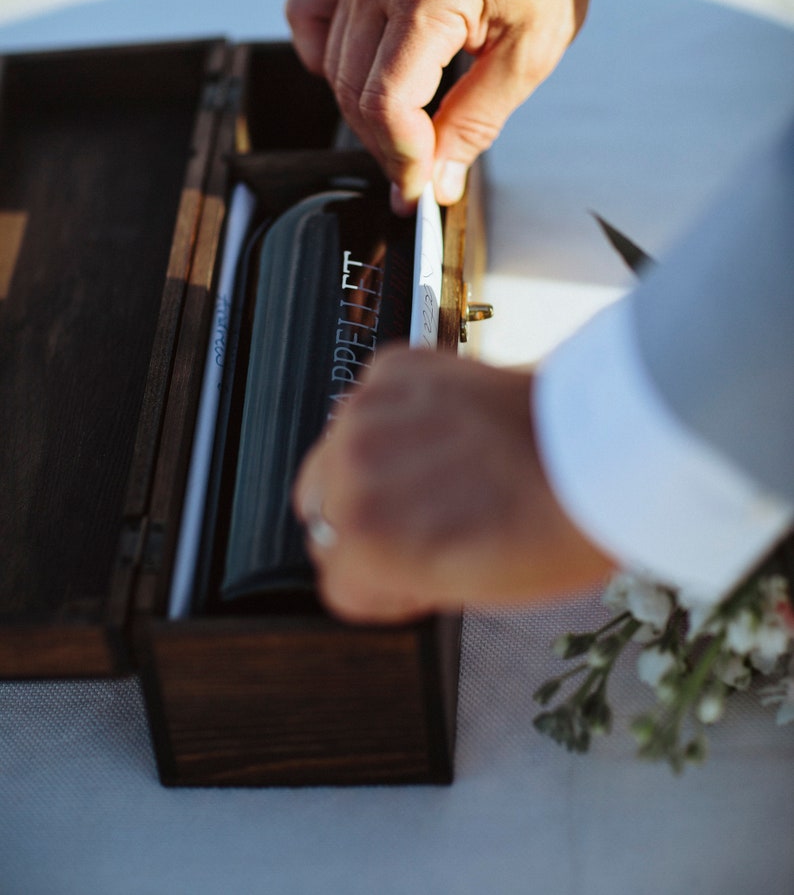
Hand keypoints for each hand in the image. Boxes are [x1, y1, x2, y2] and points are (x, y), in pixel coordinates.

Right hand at [286, 0, 602, 211]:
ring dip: (365, 112)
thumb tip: (437, 183)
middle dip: (387, 146)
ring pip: (333, 68)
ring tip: (409, 128)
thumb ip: (477, 123)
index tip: (420, 187)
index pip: (386, 101)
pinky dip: (323, 57)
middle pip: (354, 93)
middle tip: (421, 171)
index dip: (401, 156)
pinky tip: (362, 74)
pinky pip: (308, 16)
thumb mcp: (531, 56)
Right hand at [292, 347, 612, 622]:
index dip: (386, 586)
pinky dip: (399, 415)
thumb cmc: (551, 530)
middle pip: (323, 515)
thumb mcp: (466, 592)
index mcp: (363, 540)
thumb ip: (397, 573)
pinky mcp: (395, 366)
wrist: (602, 450)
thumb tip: (377, 557)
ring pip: (338, 454)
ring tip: (442, 472)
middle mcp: (351, 469)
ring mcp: (369, 409)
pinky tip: (448, 430)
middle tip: (430, 524)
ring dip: (375, 466)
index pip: (338, 580)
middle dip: (367, 523)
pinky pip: (370, 403)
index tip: (419, 577)